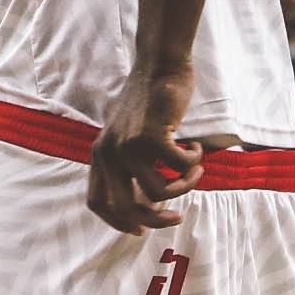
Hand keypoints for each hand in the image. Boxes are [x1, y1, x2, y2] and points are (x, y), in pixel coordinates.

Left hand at [87, 66, 200, 233]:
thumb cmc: (149, 101)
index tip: (139, 229)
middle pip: (126, 207)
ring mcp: (129, 146)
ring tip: (195, 169)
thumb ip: (130, 164)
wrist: (160, 66)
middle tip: (176, 218)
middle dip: (153, 220)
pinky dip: (192, 163)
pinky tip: (197, 149)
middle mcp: (109, 152)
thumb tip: (149, 203)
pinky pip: (179, 168)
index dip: (117, 222)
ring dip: (183, 185)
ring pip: (159, 191)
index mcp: (99, 154)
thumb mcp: (128, 136)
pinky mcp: (152, 137)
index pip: (97, 201)